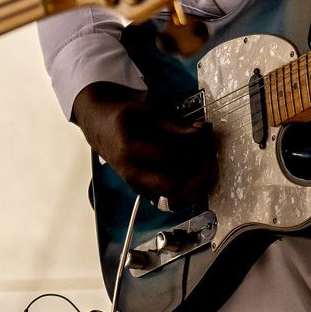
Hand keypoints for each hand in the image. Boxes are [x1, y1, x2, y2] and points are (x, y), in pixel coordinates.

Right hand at [71, 82, 216, 203]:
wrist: (100, 128)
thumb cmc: (123, 117)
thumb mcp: (145, 111)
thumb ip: (172, 123)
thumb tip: (201, 131)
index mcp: (128, 149)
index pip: (169, 157)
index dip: (193, 148)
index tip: (205, 134)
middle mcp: (132, 173)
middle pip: (173, 185)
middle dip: (197, 173)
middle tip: (210, 156)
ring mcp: (137, 186)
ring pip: (174, 199)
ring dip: (197, 187)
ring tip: (208, 168)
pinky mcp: (144, 192)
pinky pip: (172, 201)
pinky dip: (190, 193)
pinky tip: (199, 178)